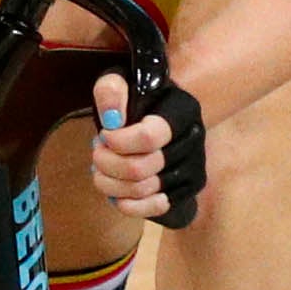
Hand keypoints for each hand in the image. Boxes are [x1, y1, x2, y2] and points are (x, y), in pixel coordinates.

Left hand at [85, 69, 207, 228]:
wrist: (162, 114)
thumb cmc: (136, 98)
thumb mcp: (120, 80)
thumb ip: (111, 91)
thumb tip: (113, 121)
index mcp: (182, 110)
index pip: (149, 137)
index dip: (118, 142)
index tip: (104, 134)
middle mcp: (193, 141)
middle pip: (140, 169)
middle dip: (106, 162)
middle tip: (97, 151)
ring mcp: (193, 169)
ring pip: (142, 191)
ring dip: (109, 183)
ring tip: (101, 168)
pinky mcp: (186, 192)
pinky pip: (152, 209)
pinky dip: (125, 203)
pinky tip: (115, 190)